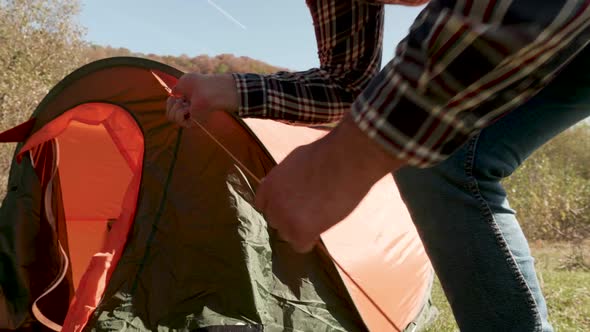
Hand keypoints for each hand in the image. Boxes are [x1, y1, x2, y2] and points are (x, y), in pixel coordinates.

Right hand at [165, 73, 238, 126]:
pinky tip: (188, 108)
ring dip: (174, 108)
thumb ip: (177, 89)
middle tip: (181, 99)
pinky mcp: (193, 123)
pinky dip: (179, 113)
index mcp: (188, 101)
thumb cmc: (198, 84)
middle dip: (171, 104)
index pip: (172, 108)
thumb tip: (173, 93)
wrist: (207, 89)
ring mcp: (191, 117)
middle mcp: (189, 110)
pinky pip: (179, 121)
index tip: (176, 95)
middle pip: (169, 113)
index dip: (170, 101)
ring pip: (171, 117)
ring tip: (183, 103)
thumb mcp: (182, 82)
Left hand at [254, 115, 404, 252]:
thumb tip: (282, 185)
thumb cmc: (326, 155)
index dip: (280, 206)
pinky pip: (301, 246)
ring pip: (288, 235)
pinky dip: (311, 239)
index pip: (264, 206)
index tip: (294, 205)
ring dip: (301, 228)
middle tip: (312, 209)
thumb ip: (284, 178)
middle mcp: (272, 204)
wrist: (345, 160)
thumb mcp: (294, 161)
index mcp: (268, 185)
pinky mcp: (301, 232)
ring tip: (321, 214)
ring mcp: (285, 219)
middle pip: (276, 222)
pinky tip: (322, 226)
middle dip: (291, 217)